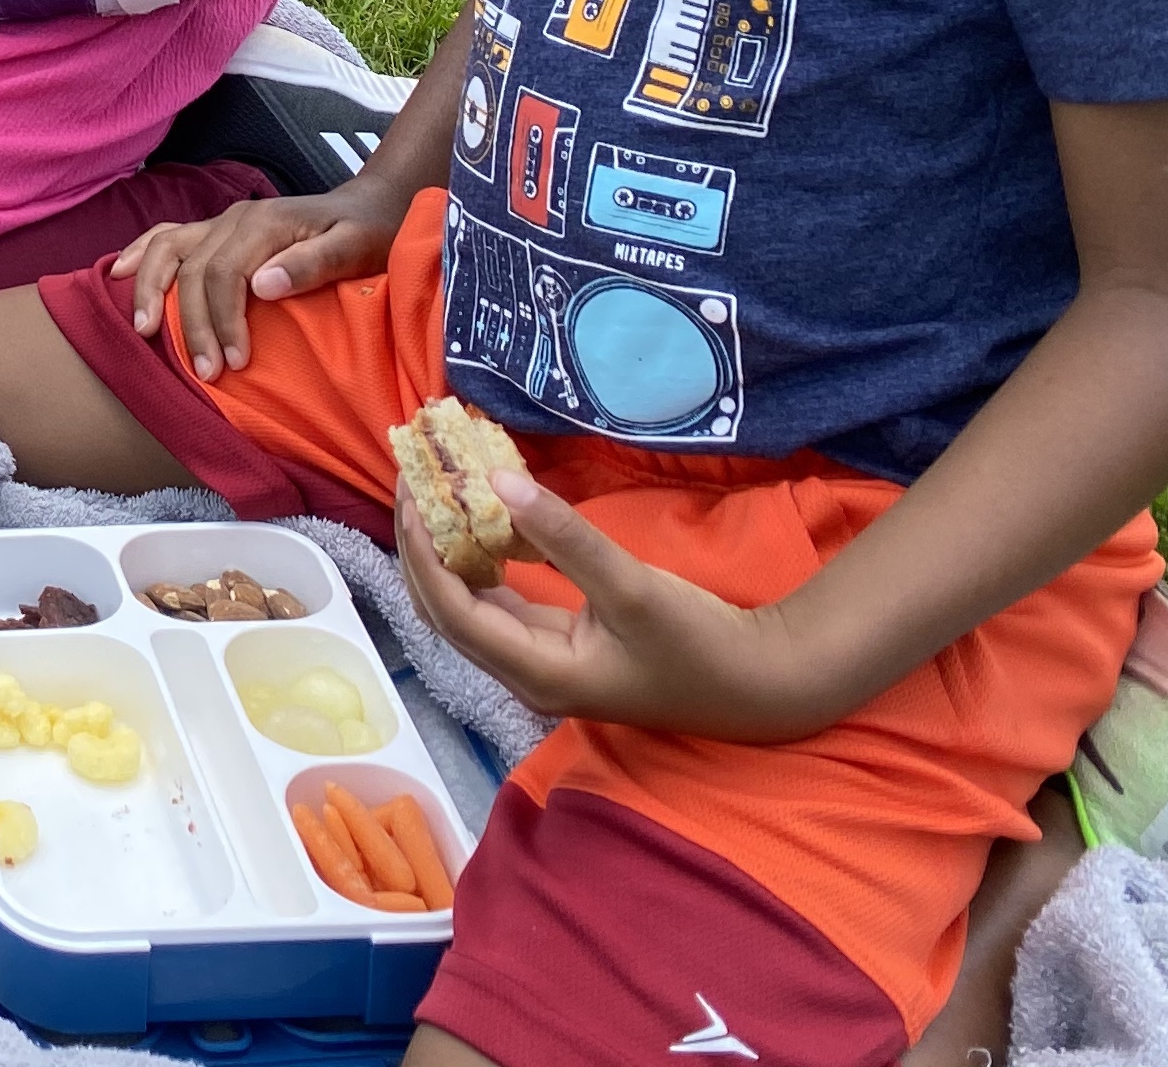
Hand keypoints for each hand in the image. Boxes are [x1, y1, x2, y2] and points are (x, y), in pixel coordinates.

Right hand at [111, 185, 399, 378]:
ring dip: (148, 288)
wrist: (371, 206)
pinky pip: (167, 237)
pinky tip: (116, 273)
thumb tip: (263, 286)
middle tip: (203, 373)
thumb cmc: (369, 234)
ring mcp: (221, 222)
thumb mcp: (357, 248)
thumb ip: (312, 264)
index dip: (223, 319)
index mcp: (265, 223)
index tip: (234, 363)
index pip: (225, 273)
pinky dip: (139, 254)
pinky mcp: (215, 230)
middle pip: (192, 268)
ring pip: (167, 248)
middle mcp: (234, 218)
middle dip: (191, 323)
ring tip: (141, 330)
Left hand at [397, 474, 856, 740]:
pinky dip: (479, 563)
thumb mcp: (634, 587)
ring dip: (445, 555)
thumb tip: (498, 484)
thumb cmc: (699, 644)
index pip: (453, 614)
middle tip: (411, 483)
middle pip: (446, 614)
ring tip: (431, 494)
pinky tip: (476, 523)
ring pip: (468, 608)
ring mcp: (540, 663)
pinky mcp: (558, 646)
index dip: (424, 557)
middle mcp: (526, 675)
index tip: (413, 497)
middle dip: (421, 551)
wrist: (756, 684)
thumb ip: (566, 539)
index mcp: (537, 673)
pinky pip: (498, 603)